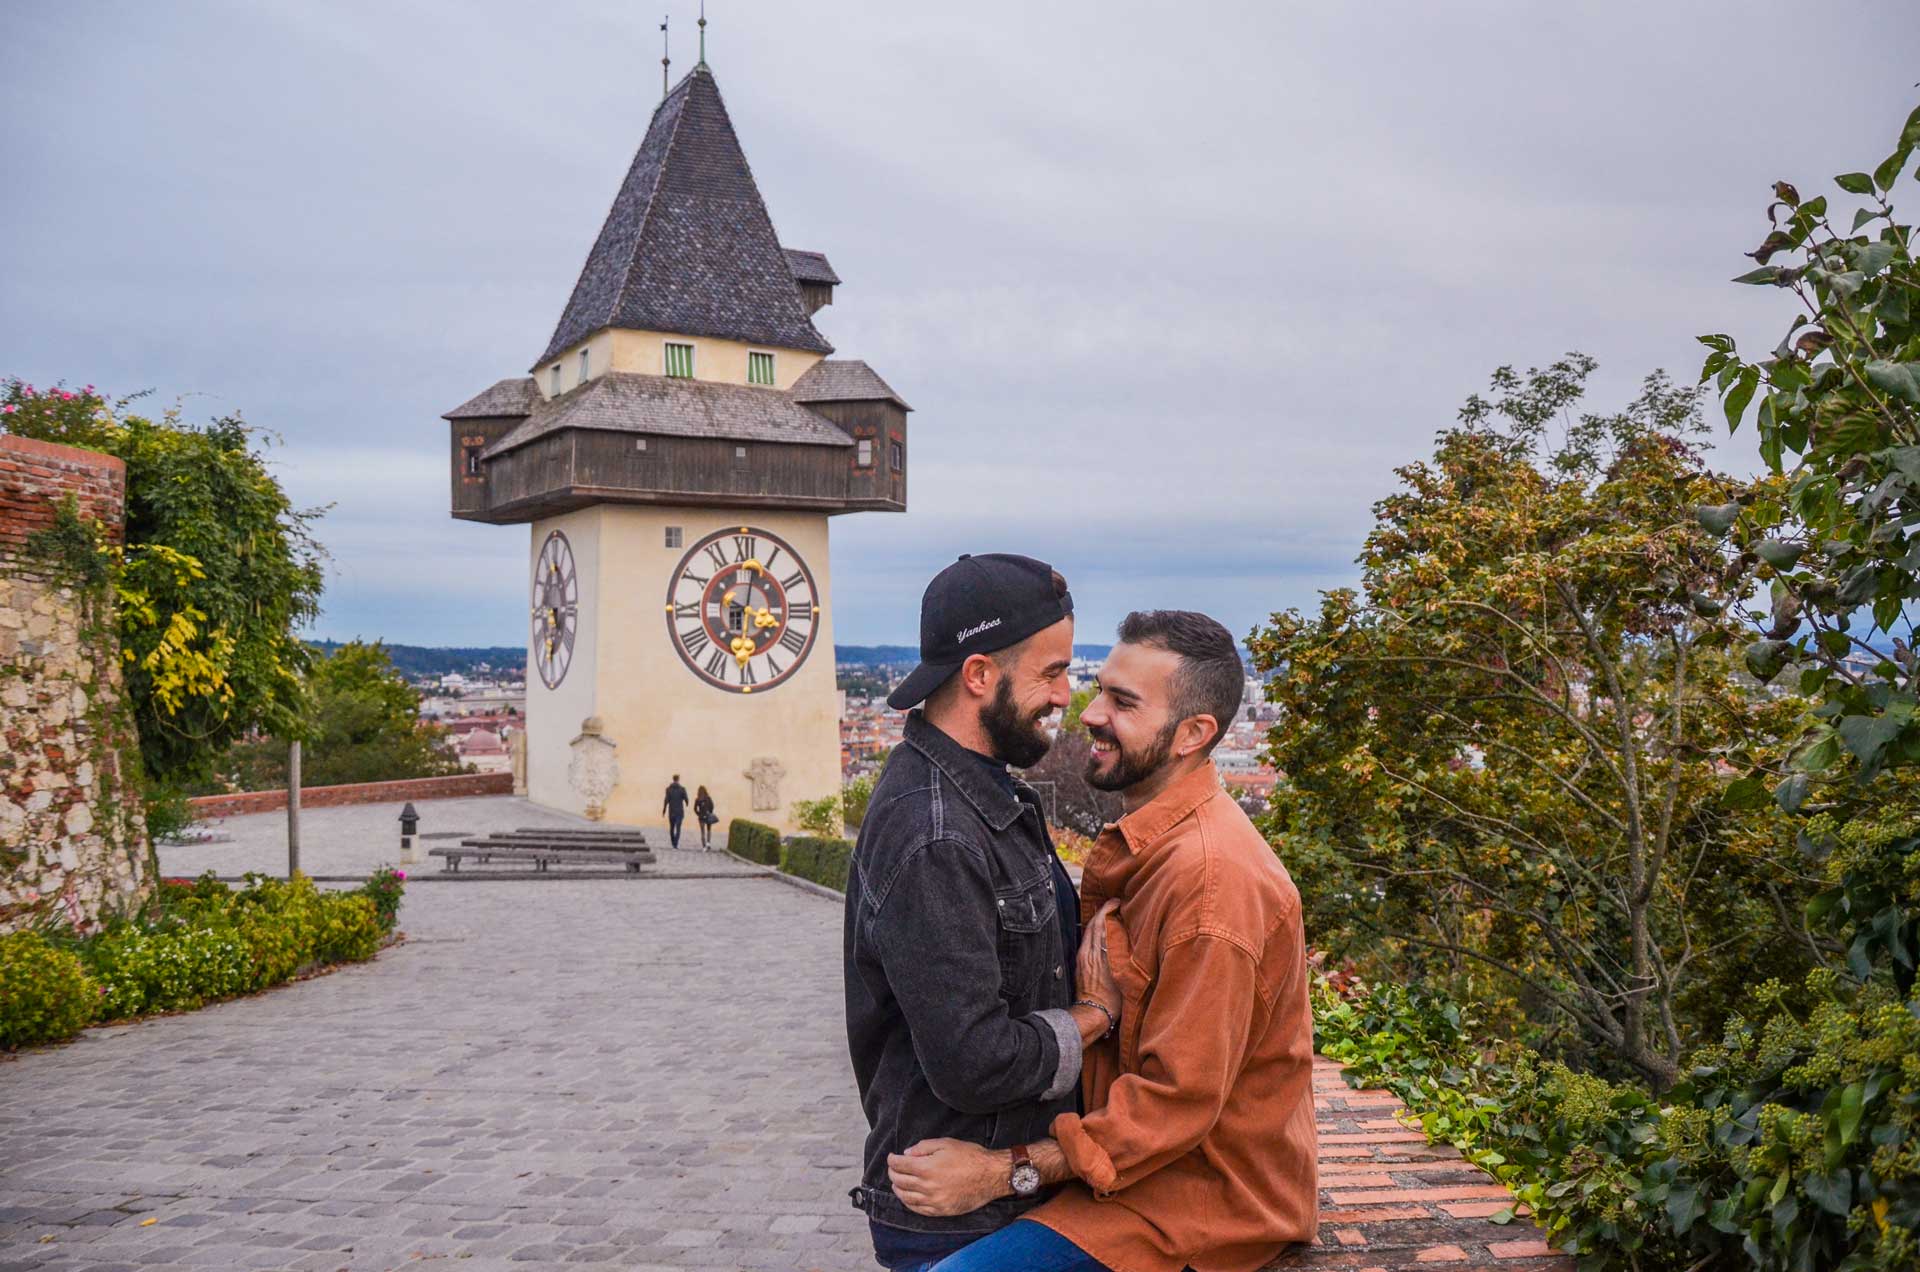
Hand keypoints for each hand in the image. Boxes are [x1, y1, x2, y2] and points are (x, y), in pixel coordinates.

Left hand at [887, 1138, 1006, 1215]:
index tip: (892, 1157)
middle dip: (893, 1173)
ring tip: (896, 1183)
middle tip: (893, 1168)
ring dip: (898, 1189)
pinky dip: (909, 1203)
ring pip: (907, 1197)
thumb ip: (923, 1147)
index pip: (900, 1165)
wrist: (991, 1175)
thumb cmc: (970, 1157)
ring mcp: (934, 1201)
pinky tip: (908, 1198)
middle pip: (900, 1181)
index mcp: (927, 1168)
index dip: (892, 1160)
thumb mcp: (946, 1144)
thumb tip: (906, 1154)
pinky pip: (919, 1210)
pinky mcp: (942, 1210)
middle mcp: (928, 1186)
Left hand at [1077, 898, 1121, 1017]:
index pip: (1101, 924)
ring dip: (1098, 920)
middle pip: (1093, 924)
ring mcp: (1083, 957)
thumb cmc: (1112, 999)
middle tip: (1114, 904)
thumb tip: (1127, 937)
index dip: (1108, 910)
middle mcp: (1089, 952)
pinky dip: (1093, 931)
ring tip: (1109, 914)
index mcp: (1100, 954)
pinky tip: (1100, 931)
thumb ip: (1123, 954)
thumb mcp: (1124, 975)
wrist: (1093, 1012)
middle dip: (1103, 911)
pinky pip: (1086, 939)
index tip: (1117, 902)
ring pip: (1088, 930)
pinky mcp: (1080, 962)